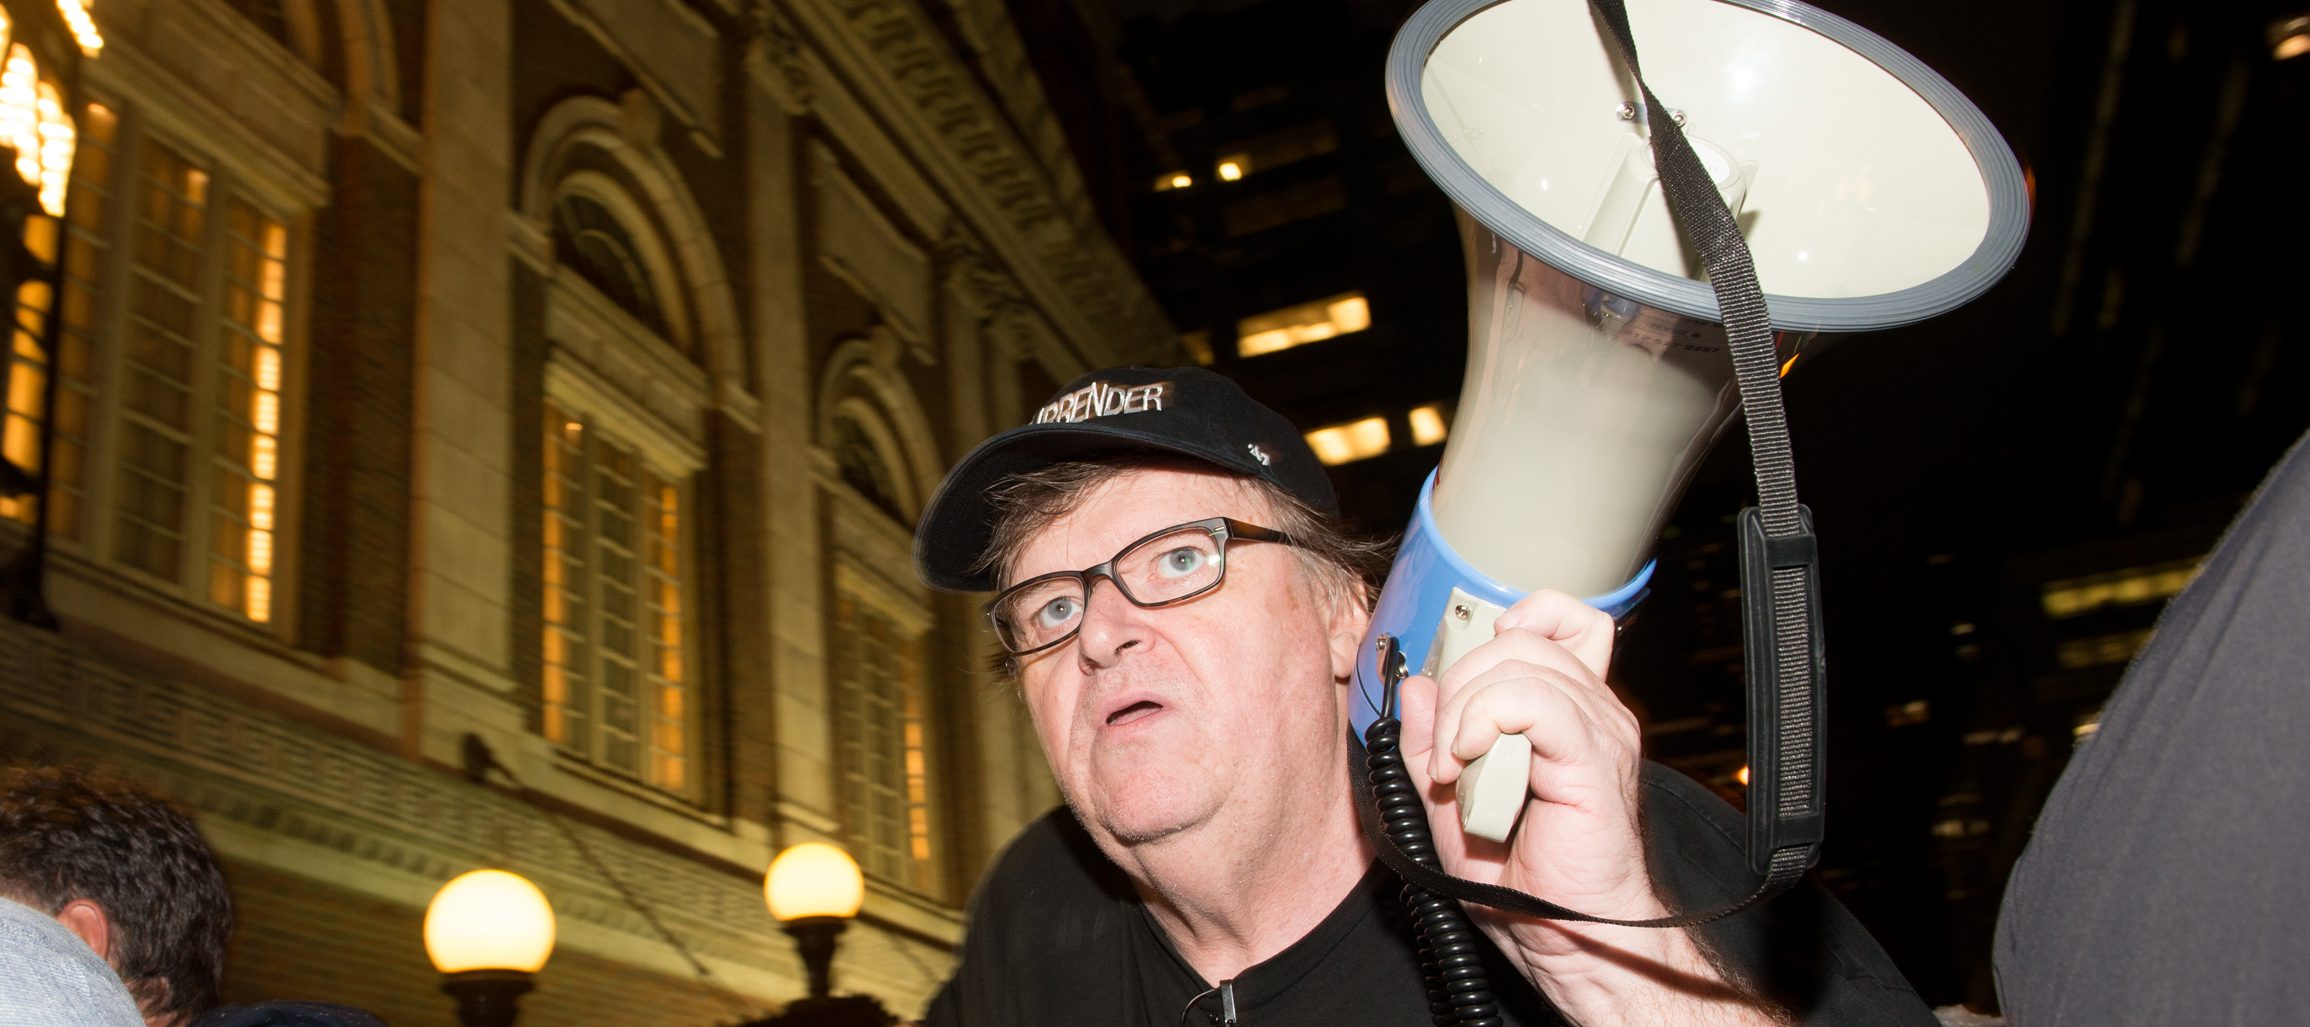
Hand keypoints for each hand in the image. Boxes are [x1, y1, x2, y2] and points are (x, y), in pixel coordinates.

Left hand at [1398, 591, 1782, 1024]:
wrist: (1567, 939)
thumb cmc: (1523, 883)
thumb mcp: (1448, 805)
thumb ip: (1430, 744)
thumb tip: (1418, 688)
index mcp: (1567, 711)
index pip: (1554, 620)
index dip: (1503, 626)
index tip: (1460, 680)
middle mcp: (1591, 710)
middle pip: (1517, 638)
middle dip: (1458, 683)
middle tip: (1443, 751)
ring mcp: (1599, 729)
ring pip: (1518, 660)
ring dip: (1463, 710)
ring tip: (1454, 768)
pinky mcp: (1596, 757)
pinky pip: (1533, 701)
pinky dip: (1483, 720)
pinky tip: (1466, 764)